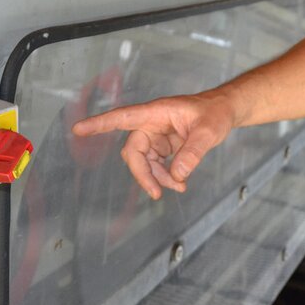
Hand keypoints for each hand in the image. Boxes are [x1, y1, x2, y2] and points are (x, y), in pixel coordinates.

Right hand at [71, 93, 234, 199]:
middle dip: (142, 173)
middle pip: (133, 151)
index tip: (78, 129)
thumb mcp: (208, 131)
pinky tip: (179, 183)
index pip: (123, 117)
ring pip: (144, 161)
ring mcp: (157, 135)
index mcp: (157, 112)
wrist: (225, 111)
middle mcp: (152, 123)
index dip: (100, 124)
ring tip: (179, 187)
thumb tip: (176, 175)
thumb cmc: (216, 112)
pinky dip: (165, 176)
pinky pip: (156, 165)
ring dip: (156, 178)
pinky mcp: (164, 145)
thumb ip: (193, 153)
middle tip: (156, 193)